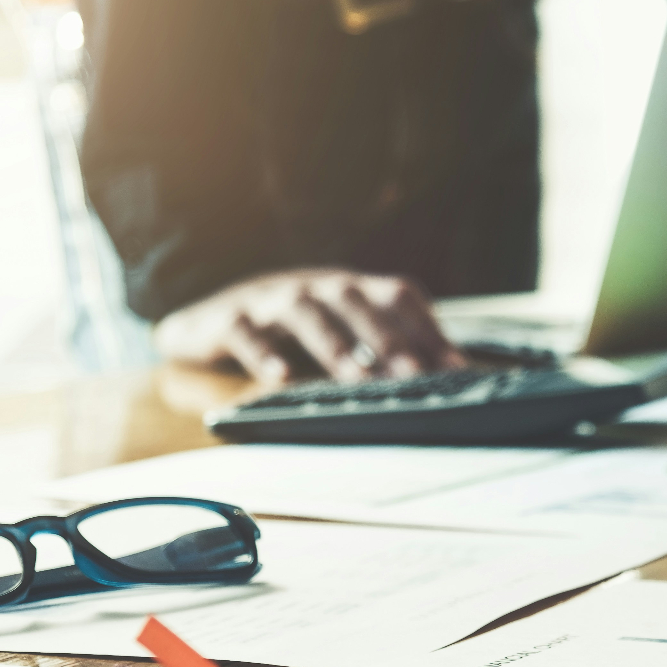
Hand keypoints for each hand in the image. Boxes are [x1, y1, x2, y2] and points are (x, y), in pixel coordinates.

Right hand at [153, 268, 464, 385]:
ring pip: (305, 312)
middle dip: (389, 339)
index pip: (398, 296)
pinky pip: (245, 332)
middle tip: (415, 376)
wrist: (209, 322)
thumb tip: (455, 379)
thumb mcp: (342, 332)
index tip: (457, 369)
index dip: (429, 329)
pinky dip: (262, 354)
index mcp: (349, 289)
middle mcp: (315, 287)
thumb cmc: (292, 334)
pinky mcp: (227, 319)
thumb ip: (389, 349)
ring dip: (334, 345)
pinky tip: (280, 380)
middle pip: (356, 302)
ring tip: (358, 379)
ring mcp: (270, 299)